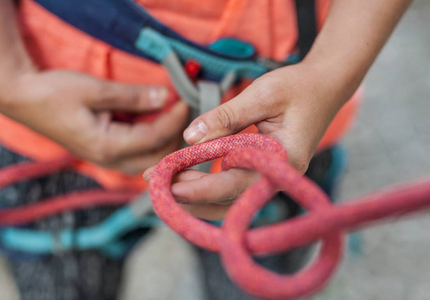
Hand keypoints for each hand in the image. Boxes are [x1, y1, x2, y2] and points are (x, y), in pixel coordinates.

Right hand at [0, 70, 188, 173]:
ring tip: (174, 118)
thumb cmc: (54, 93)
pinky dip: (152, 142)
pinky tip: (156, 123)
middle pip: (157, 159)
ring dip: (165, 141)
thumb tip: (165, 96)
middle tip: (184, 112)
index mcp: (107, 147)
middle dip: (175, 137)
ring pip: (149, 161)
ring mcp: (107, 161)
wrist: (24, 100)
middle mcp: (109, 161)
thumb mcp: (96, 90)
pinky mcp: (105, 154)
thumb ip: (133, 97)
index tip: (186, 101)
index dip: (175, 120)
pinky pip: (137, 155)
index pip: (155, 139)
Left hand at [145, 62, 345, 219]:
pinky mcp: (263, 172)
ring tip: (163, 181)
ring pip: (228, 196)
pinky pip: (232, 184)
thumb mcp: (262, 95)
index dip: (199, 188)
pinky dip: (207, 182)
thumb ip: (227, 116)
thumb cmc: (299, 88)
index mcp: (282, 162)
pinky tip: (185, 174)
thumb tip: (190, 137)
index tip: (168, 186)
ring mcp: (271, 178)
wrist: (325, 86)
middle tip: (154, 183)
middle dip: (189, 193)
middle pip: (228, 197)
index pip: (235, 183)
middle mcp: (277, 178)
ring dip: (195, 191)